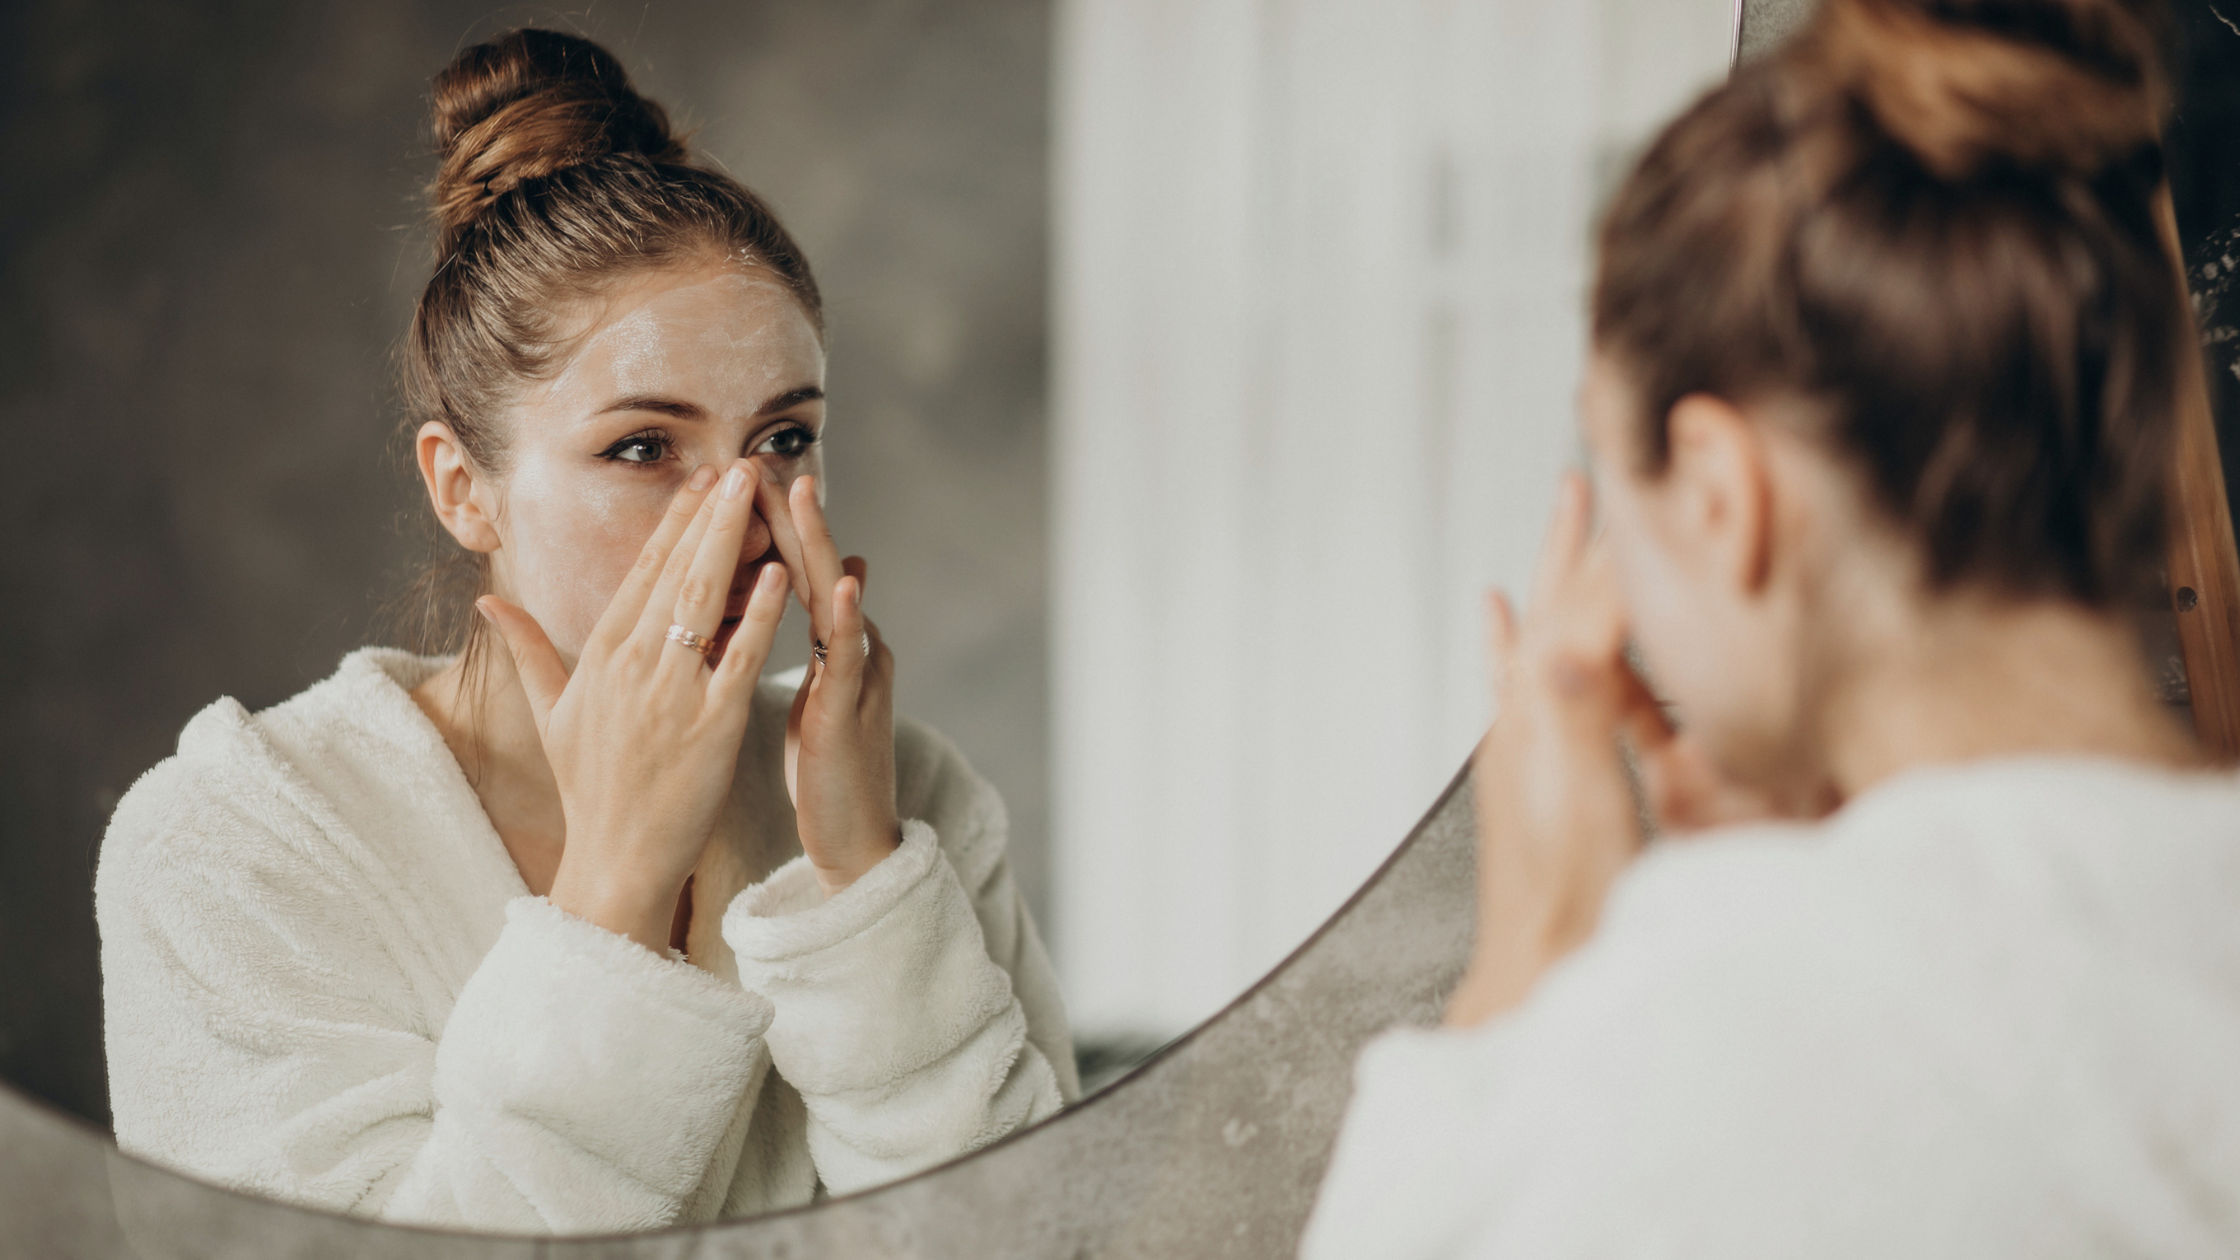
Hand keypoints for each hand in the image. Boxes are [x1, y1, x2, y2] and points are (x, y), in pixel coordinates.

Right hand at [480, 459, 791, 952]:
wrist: (616, 859)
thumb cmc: (591, 788)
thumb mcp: (552, 713)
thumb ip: (527, 649)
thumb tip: (489, 600)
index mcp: (599, 656)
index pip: (641, 573)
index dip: (674, 522)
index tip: (700, 479)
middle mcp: (632, 665)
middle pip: (676, 572)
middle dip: (710, 513)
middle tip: (740, 464)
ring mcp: (672, 693)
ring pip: (706, 600)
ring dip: (734, 541)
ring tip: (759, 494)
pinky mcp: (711, 725)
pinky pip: (739, 657)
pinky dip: (759, 614)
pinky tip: (780, 573)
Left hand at [757, 472, 900, 896]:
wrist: (857, 836)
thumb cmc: (828, 766)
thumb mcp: (816, 690)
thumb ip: (810, 637)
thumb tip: (818, 582)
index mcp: (826, 642)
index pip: (791, 570)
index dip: (765, 525)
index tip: (733, 479)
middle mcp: (848, 646)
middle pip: (815, 567)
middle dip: (789, 515)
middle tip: (761, 461)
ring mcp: (857, 676)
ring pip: (836, 599)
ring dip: (820, 545)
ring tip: (802, 494)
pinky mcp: (854, 713)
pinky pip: (850, 660)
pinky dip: (849, 619)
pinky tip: (843, 585)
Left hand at [1444, 473, 1650, 1026]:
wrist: (1534, 969)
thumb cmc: (1567, 897)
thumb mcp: (1582, 796)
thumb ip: (1574, 712)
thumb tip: (1555, 635)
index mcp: (1542, 714)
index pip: (1586, 607)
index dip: (1620, 550)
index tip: (1645, 484)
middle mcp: (1526, 716)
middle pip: (1559, 603)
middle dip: (1582, 540)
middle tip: (1592, 473)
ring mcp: (1527, 742)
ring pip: (1546, 629)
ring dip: (1559, 571)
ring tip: (1563, 514)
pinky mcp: (1534, 771)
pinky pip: (1521, 681)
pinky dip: (1514, 638)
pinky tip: (1500, 615)